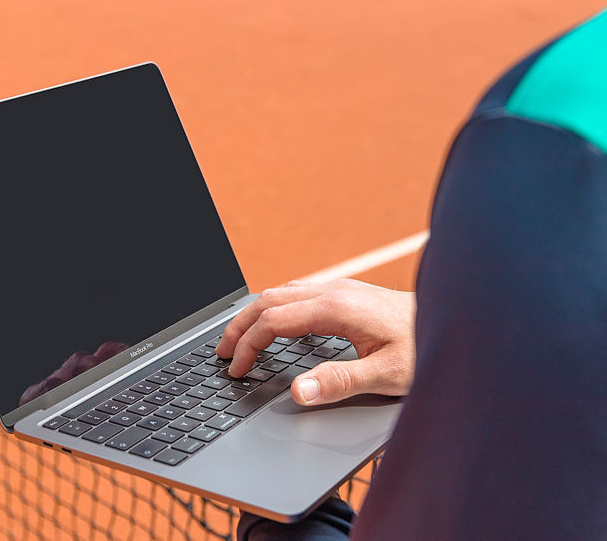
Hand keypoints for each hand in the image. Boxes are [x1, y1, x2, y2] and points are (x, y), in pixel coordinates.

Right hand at [216, 278, 415, 405]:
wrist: (461, 320)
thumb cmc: (427, 348)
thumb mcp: (387, 375)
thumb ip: (339, 382)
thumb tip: (296, 393)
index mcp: (337, 308)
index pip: (273, 320)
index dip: (247, 344)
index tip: (236, 368)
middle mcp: (334, 291)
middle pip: (269, 299)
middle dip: (239, 324)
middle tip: (221, 352)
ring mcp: (341, 288)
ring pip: (281, 292)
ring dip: (255, 314)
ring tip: (239, 338)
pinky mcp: (347, 292)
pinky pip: (297, 292)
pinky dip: (274, 308)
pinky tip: (276, 325)